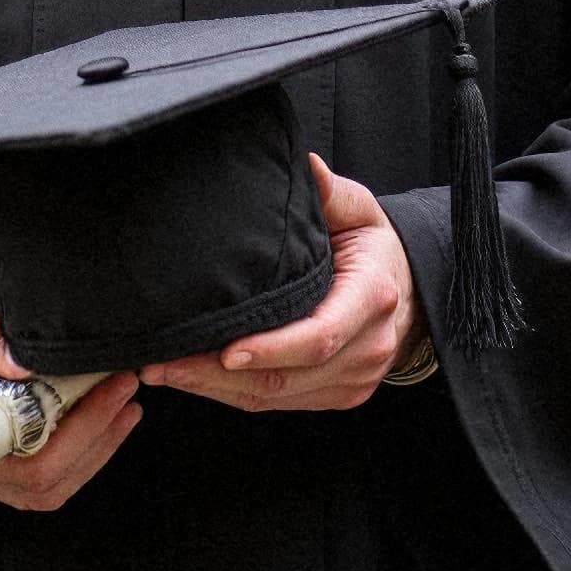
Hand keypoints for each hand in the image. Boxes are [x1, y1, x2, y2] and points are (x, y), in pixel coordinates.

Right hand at [0, 261, 141, 511]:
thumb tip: (29, 365)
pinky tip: (106, 416)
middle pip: (41, 480)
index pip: (20, 458)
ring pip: (47, 485)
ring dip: (95, 448)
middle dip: (96, 436)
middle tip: (126, 387)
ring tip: (126, 402)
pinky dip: (80, 450)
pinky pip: (42, 472)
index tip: (107, 392)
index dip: (74, 435)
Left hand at [138, 155, 419, 411]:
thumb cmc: (373, 245)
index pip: (319, 336)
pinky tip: (194, 378)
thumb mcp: (361, 211)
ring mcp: (353, 379)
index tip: (225, 349)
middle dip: (219, 375)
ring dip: (215, 389)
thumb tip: (308, 167)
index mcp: (372, 298)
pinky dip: (233, 394)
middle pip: (286, 377)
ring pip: (276, 397)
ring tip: (163, 370)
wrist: (407, 289)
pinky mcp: (336, 396)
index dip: (271, 349)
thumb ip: (333, 193)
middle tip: (163, 362)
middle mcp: (367, 347)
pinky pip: (278, 403)